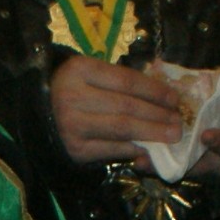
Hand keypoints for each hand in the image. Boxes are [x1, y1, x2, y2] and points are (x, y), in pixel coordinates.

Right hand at [50, 54, 189, 163]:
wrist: (39, 115)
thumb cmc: (74, 90)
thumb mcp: (92, 75)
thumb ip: (122, 80)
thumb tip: (165, 90)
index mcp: (80, 70)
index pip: (126, 81)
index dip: (155, 91)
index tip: (174, 99)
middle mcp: (73, 96)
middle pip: (127, 106)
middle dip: (158, 115)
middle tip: (179, 122)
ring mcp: (73, 124)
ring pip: (123, 128)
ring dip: (152, 132)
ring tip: (171, 135)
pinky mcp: (75, 148)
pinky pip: (113, 148)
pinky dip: (134, 149)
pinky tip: (148, 148)